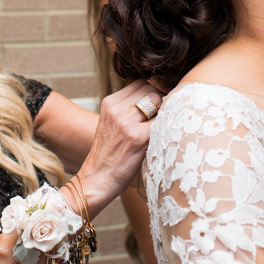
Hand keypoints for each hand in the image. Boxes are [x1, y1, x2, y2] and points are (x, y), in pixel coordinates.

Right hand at [74, 80, 160, 219]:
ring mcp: (126, 122)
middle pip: (150, 89)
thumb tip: (156, 99)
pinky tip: (162, 139)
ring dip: (164, 113)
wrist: (97, 180)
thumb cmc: (108, 155)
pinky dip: (166, 128)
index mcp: (109, 103)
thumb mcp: (111, 124)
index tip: (157, 106)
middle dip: (160, 101)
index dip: (152, 92)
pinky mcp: (137, 137)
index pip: (139, 83)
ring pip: (157, 101)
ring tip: (161, 128)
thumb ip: (127, 109)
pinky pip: (162, 121)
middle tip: (161, 118)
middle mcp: (116, 109)